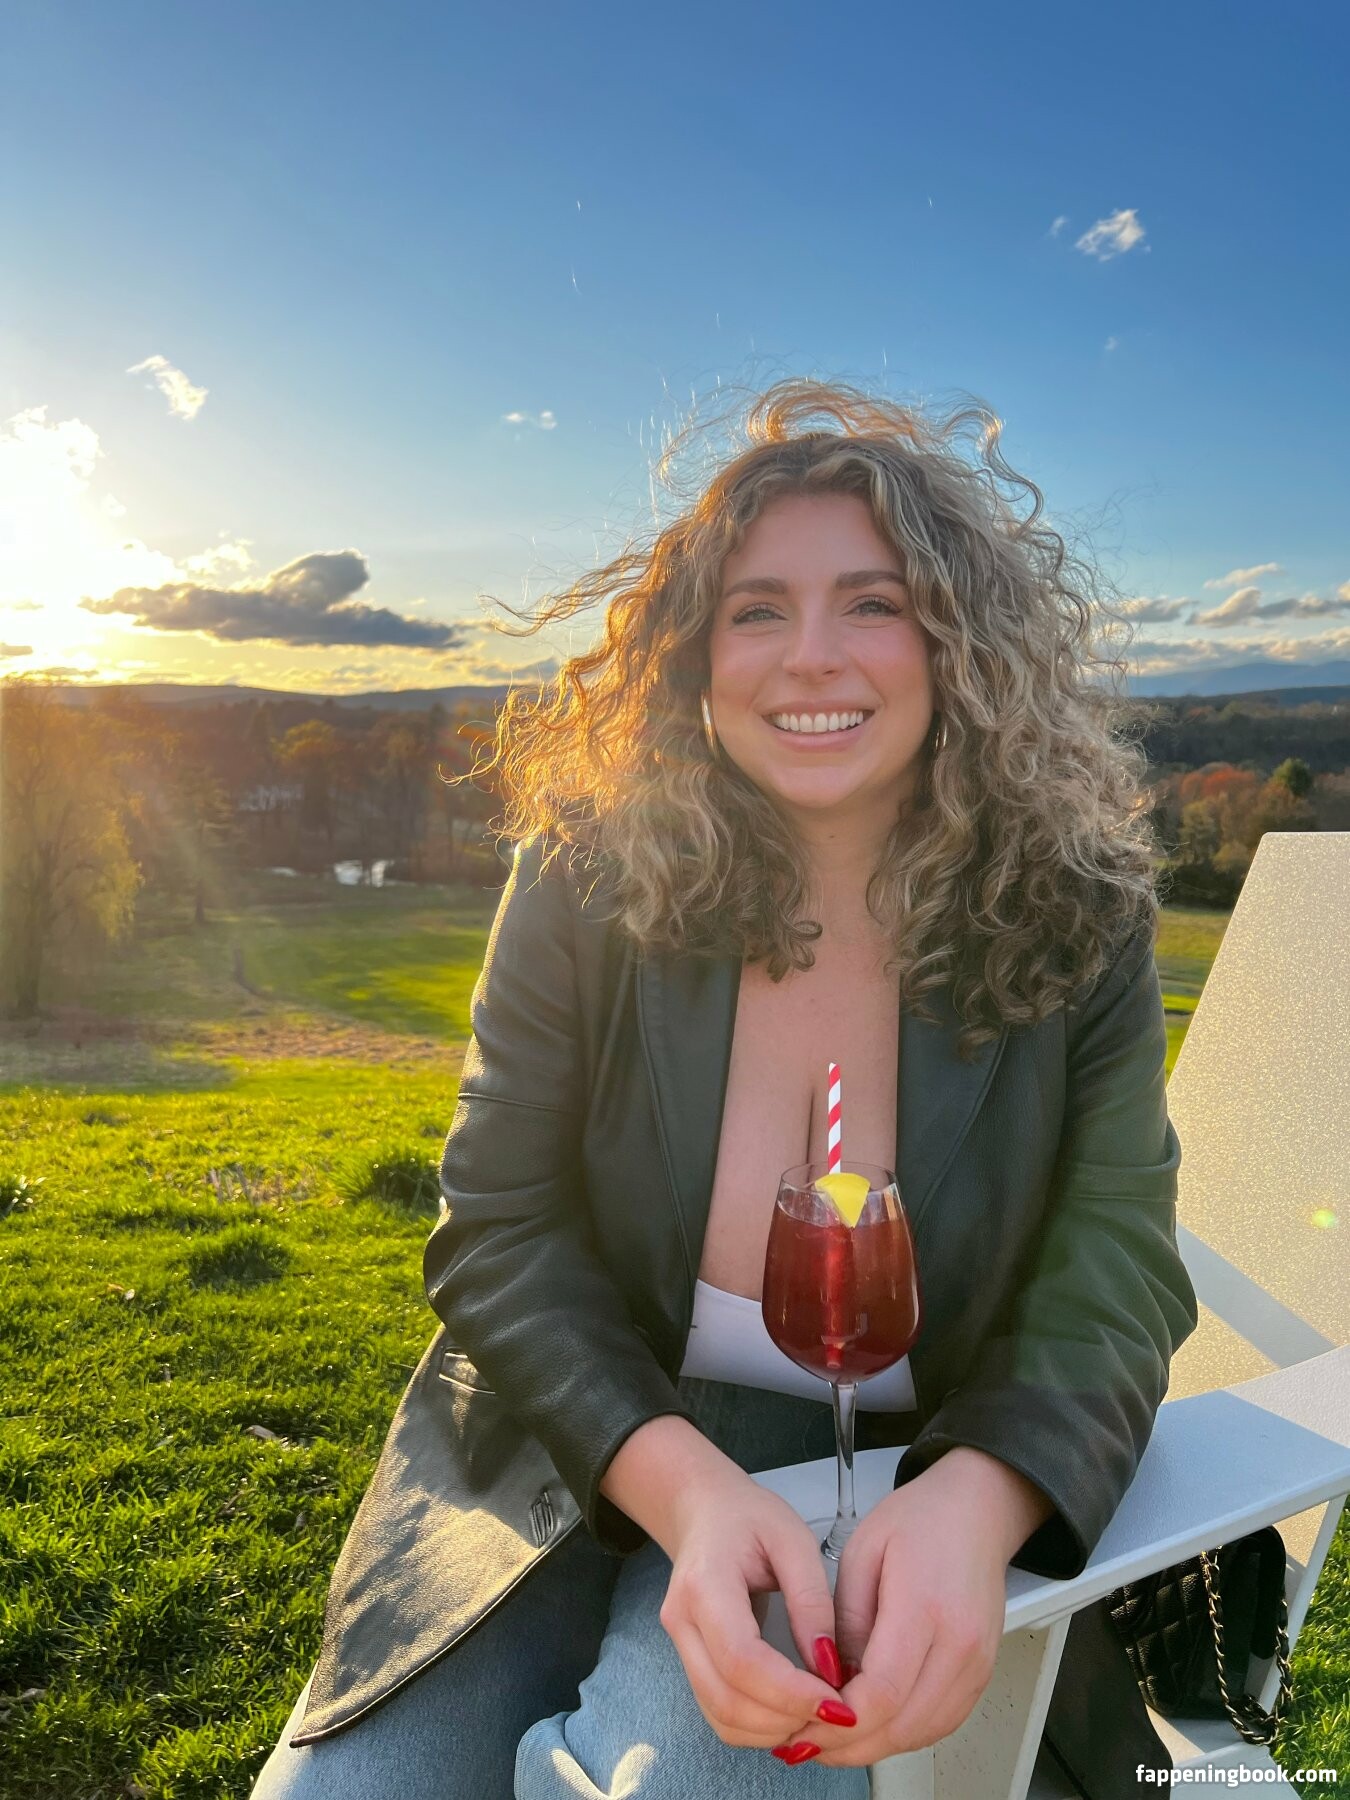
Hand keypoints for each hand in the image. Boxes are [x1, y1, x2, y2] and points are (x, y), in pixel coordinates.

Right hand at [658, 1471, 854, 1749]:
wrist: (703, 1511)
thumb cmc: (749, 1517)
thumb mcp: (792, 1539)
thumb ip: (811, 1600)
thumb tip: (828, 1667)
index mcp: (705, 1583)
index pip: (741, 1658)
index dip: (789, 1691)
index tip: (837, 1701)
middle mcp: (682, 1622)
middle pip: (726, 1699)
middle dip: (786, 1720)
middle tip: (836, 1715)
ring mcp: (680, 1646)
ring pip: (720, 1716)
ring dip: (772, 1731)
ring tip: (818, 1715)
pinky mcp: (689, 1662)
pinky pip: (718, 1712)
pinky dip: (757, 1727)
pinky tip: (792, 1712)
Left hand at [773, 1455, 1021, 1766]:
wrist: (976, 1512)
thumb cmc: (920, 1519)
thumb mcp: (860, 1551)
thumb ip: (843, 1619)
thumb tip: (831, 1678)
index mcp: (924, 1606)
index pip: (881, 1690)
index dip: (838, 1718)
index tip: (803, 1718)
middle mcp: (959, 1644)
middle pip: (901, 1724)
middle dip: (846, 1744)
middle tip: (804, 1741)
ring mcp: (976, 1663)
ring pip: (922, 1733)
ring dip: (872, 1747)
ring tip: (829, 1742)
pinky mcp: (981, 1673)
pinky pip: (941, 1723)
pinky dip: (902, 1735)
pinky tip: (870, 1730)